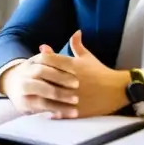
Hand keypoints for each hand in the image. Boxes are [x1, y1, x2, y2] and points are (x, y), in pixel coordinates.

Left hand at [4, 32, 127, 118]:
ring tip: (31, 98)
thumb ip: (78, 46)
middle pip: (46, 78)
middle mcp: (70, 80)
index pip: (50, 60)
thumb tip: (75, 31)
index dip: (40, 61)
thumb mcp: (89, 58)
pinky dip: (50, 112)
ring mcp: (73, 95)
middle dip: (36, 79)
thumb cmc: (101, 72)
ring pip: (50, 97)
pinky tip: (43, 113)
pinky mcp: (76, 109)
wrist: (116, 90)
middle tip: (27, 80)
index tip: (33, 63)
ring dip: (40, 97)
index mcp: (73, 66)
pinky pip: (59, 111)